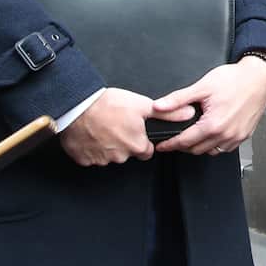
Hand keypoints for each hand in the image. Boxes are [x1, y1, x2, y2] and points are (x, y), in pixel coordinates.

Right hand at [61, 87, 182, 166]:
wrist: (77, 106)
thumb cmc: (109, 104)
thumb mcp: (142, 105)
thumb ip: (168, 114)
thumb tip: (188, 114)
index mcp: (136, 145)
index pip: (146, 150)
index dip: (142, 139)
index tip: (134, 130)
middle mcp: (120, 156)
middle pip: (128, 153)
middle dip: (124, 142)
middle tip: (117, 125)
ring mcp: (100, 160)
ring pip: (109, 156)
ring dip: (107, 145)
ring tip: (103, 127)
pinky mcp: (84, 160)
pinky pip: (90, 157)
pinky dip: (91, 148)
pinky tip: (91, 134)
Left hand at [151, 58, 265, 155]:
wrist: (259, 77)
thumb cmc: (235, 79)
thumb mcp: (203, 86)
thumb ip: (178, 99)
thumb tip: (159, 106)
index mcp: (213, 124)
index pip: (184, 142)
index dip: (170, 144)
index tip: (162, 145)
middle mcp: (226, 134)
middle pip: (196, 150)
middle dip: (183, 146)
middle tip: (175, 138)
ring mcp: (236, 136)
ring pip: (211, 151)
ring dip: (199, 147)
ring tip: (192, 136)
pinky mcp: (244, 135)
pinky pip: (225, 148)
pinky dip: (215, 145)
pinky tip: (211, 134)